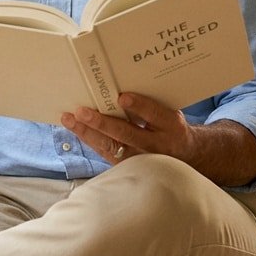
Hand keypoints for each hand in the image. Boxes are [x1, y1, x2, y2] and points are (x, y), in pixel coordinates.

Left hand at [61, 92, 192, 165]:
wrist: (186, 155)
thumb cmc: (171, 126)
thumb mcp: (170, 113)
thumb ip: (152, 105)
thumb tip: (120, 87)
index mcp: (171, 126)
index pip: (155, 115)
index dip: (139, 106)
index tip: (122, 97)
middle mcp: (156, 145)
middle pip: (127, 134)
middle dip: (103, 123)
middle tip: (82, 111)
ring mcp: (142, 159)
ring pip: (112, 147)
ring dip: (88, 132)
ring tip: (69, 119)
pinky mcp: (130, 167)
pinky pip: (106, 153)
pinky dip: (90, 140)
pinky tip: (75, 128)